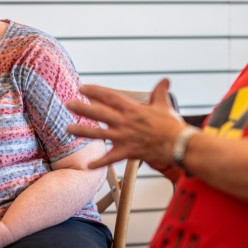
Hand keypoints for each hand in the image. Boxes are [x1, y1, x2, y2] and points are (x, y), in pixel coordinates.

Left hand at [67, 78, 185, 168]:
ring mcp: (124, 137)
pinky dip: (99, 163)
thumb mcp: (164, 105)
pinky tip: (88, 166)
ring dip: (82, 131)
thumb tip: (165, 81)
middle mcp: (125, 122)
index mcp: (132, 109)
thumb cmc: (172, 125)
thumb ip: (160, 93)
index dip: (94, 91)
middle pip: (99, 113)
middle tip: (68, 104)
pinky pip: (110, 158)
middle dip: (82, 108)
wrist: (179, 145)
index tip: (82, 88)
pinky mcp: (127, 152)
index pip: (109, 97)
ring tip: (68, 129)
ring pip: (98, 134)